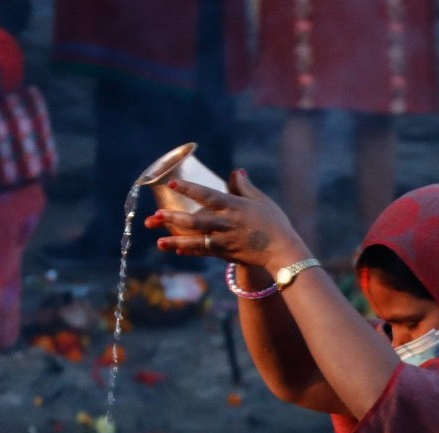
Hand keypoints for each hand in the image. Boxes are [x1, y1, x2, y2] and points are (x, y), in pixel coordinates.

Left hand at [144, 170, 312, 273]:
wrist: (282, 251)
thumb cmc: (275, 223)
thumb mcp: (261, 201)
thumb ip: (244, 186)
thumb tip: (236, 172)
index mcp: (234, 207)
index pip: (207, 195)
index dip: (189, 189)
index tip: (172, 184)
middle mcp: (226, 224)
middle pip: (196, 220)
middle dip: (174, 219)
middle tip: (156, 216)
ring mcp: (225, 241)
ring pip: (196, 240)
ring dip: (176, 241)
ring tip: (158, 241)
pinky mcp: (226, 254)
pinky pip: (204, 251)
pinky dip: (190, 250)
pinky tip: (176, 250)